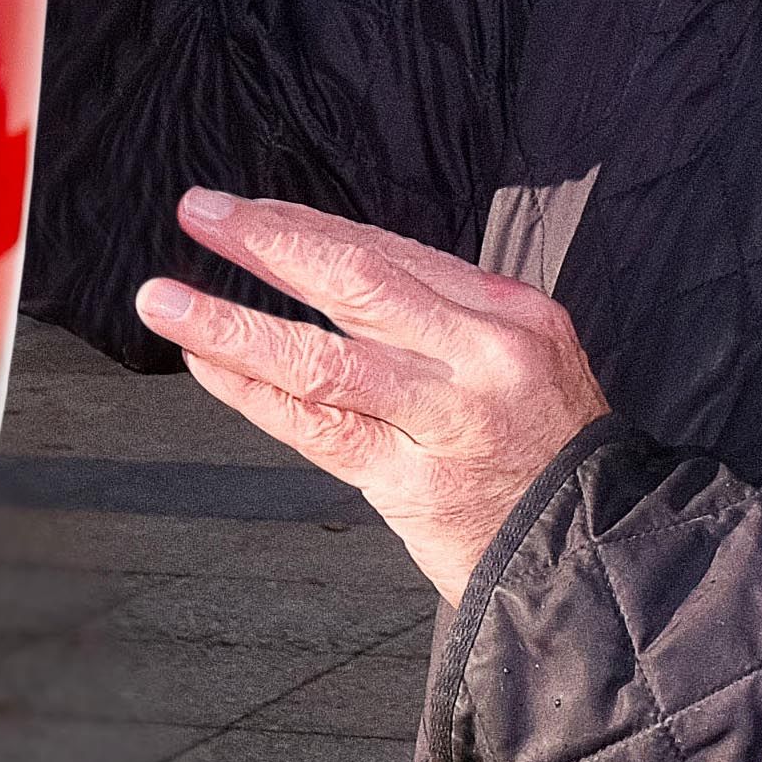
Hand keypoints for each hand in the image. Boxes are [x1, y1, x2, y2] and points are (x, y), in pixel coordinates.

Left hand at [140, 189, 611, 604]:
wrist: (594, 550)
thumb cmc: (547, 450)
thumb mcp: (524, 356)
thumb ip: (443, 316)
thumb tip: (334, 271)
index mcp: (508, 311)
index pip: (388, 252)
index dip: (306, 227)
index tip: (246, 210)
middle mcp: (479, 356)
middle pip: (356, 284)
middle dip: (268, 244)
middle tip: (202, 213)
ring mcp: (445, 421)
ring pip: (322, 359)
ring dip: (233, 324)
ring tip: (167, 300)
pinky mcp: (412, 484)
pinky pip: (316, 430)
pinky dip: (253, 394)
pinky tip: (207, 366)